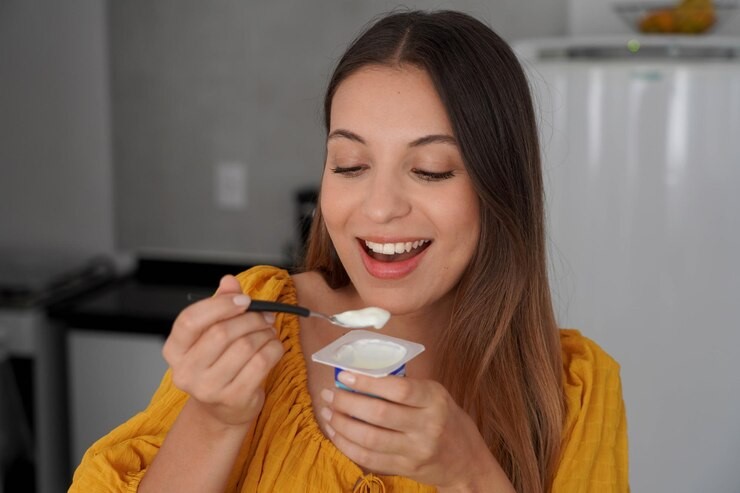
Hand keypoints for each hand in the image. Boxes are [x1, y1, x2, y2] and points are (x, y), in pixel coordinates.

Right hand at [162, 275, 284, 426]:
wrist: (225, 408)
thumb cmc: (219, 364)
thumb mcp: (213, 333)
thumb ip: (219, 305)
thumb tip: (228, 281)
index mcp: (175, 350)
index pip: (190, 320)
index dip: (219, 305)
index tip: (244, 301)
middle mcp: (185, 372)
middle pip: (221, 332)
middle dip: (250, 319)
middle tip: (264, 316)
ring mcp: (208, 389)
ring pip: (245, 346)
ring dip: (264, 333)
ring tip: (268, 331)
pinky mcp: (233, 399)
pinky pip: (262, 362)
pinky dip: (274, 348)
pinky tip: (273, 346)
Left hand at [318, 372, 513, 490]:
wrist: (466, 461)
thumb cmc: (446, 420)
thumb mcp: (435, 396)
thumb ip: (406, 388)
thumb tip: (362, 377)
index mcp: (435, 400)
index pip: (398, 389)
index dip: (368, 382)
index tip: (345, 376)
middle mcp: (427, 426)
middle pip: (379, 414)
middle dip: (347, 403)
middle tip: (330, 394)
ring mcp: (416, 450)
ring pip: (369, 438)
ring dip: (342, 424)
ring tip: (328, 412)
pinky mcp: (405, 469)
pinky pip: (369, 459)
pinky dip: (347, 445)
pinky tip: (336, 433)